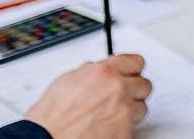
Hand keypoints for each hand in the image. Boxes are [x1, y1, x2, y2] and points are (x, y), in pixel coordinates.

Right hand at [23, 55, 149, 138]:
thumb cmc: (49, 119)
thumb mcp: (66, 83)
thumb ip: (89, 73)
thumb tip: (96, 69)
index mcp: (102, 72)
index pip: (135, 62)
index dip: (131, 70)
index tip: (131, 74)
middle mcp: (117, 88)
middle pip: (143, 84)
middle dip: (133, 92)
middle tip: (120, 99)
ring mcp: (124, 110)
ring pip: (141, 107)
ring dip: (129, 112)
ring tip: (109, 117)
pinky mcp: (126, 130)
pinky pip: (134, 126)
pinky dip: (123, 128)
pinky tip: (107, 129)